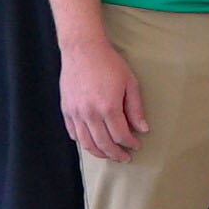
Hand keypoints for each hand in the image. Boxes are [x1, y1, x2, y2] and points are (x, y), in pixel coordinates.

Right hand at [60, 33, 147, 162]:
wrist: (83, 49)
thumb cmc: (109, 63)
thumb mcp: (130, 83)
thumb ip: (135, 108)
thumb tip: (142, 129)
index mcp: (108, 107)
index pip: (120, 135)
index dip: (129, 144)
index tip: (136, 146)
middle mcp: (90, 114)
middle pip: (103, 144)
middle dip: (116, 154)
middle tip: (124, 158)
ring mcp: (76, 113)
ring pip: (86, 143)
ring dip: (99, 152)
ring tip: (108, 155)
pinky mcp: (66, 109)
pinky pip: (73, 132)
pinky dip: (83, 141)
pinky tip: (91, 142)